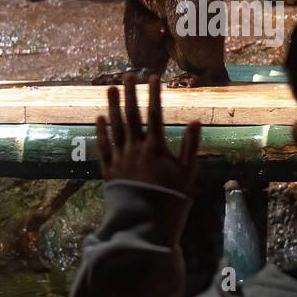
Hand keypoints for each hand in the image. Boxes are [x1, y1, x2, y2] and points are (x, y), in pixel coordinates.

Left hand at [96, 73, 200, 195]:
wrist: (145, 221)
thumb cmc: (171, 197)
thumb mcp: (187, 172)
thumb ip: (190, 146)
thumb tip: (196, 121)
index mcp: (155, 147)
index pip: (155, 114)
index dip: (154, 94)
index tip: (154, 77)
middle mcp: (135, 148)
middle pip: (131, 115)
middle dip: (130, 93)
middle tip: (127, 75)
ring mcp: (120, 157)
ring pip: (115, 126)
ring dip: (113, 105)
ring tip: (111, 88)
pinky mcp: (109, 169)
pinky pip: (103, 146)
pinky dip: (101, 131)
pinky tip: (100, 118)